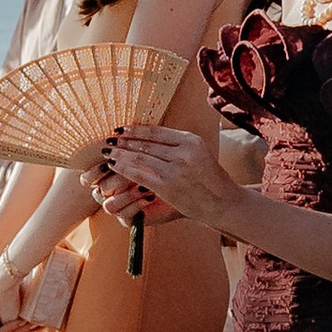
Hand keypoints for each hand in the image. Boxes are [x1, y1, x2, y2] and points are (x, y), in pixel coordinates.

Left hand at [96, 125, 233, 231]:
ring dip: (121, 154)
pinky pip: (140, 174)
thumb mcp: (198, 153)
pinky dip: (125, 168)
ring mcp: (176, 169)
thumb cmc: (210, 179)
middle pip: (146, 144)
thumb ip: (177, 145)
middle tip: (108, 139)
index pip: (156, 131)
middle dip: (124, 141)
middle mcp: (184, 152)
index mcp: (192, 140)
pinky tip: (114, 165)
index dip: (135, 129)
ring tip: (107, 151)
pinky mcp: (168, 186)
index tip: (121, 129)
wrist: (223, 203)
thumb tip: (146, 137)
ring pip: (140, 157)